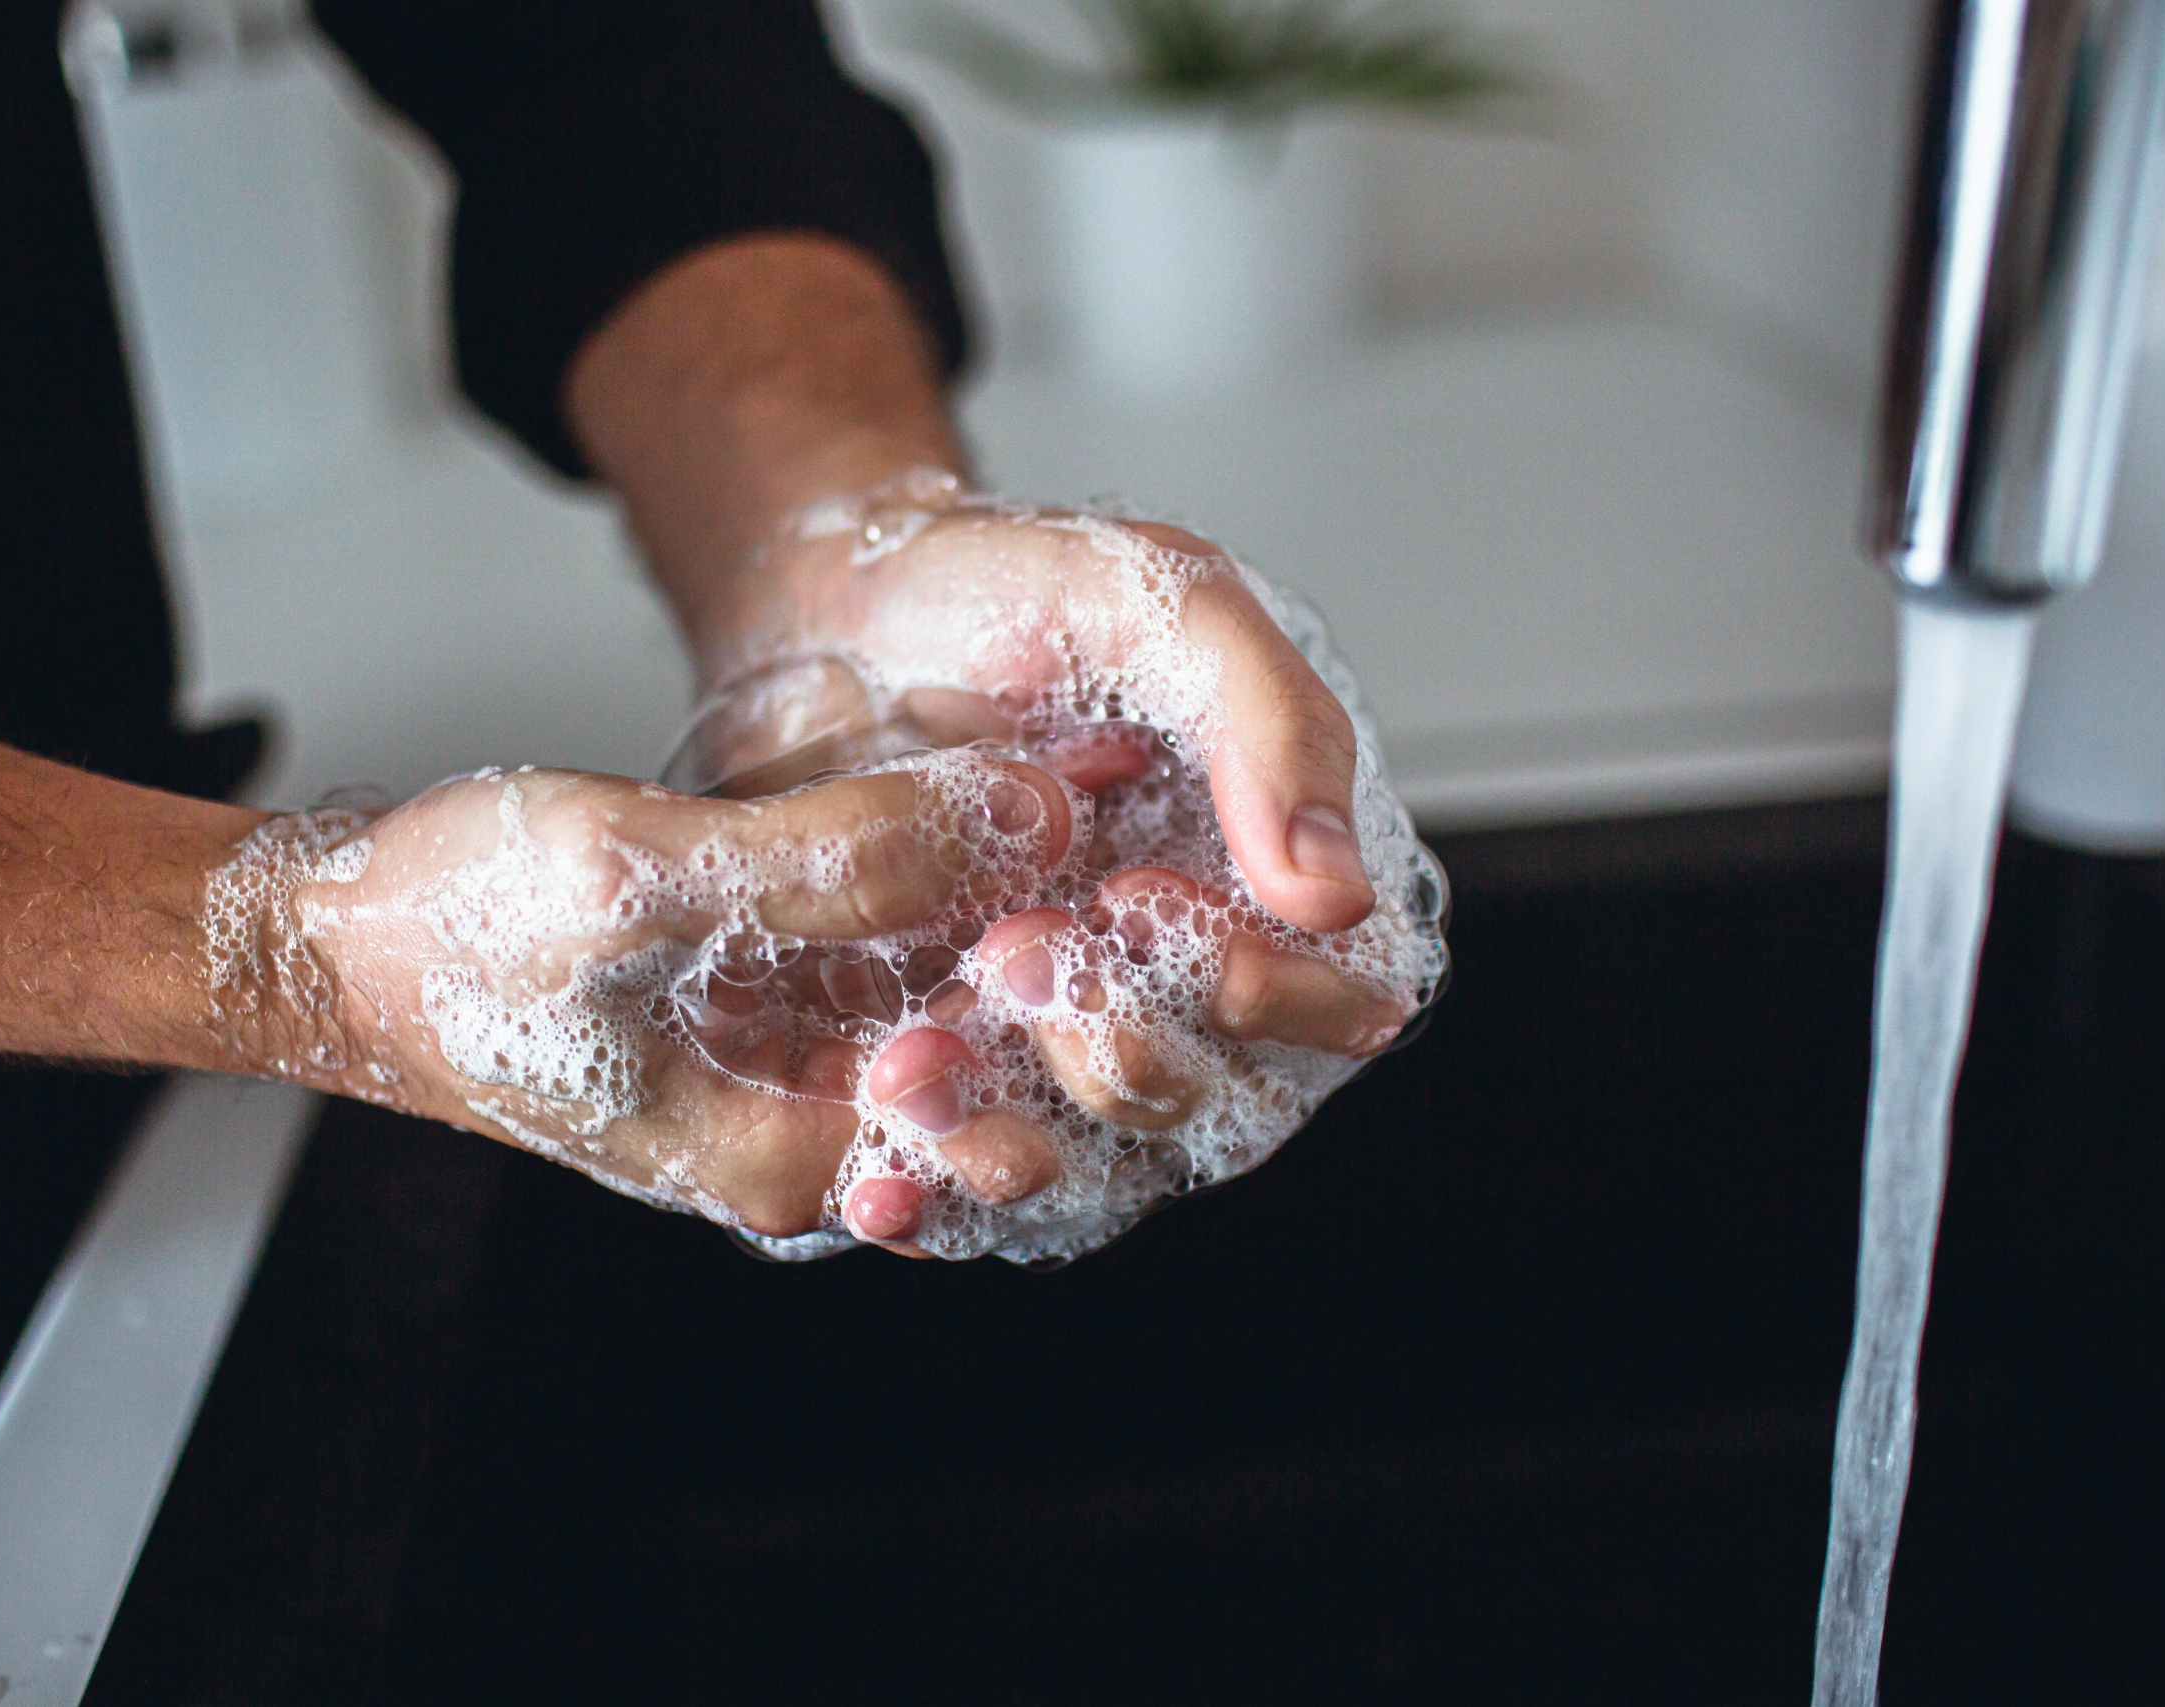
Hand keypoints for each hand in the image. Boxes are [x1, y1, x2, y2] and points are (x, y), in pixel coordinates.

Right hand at [212, 756, 1081, 1244]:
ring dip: (1044, 902)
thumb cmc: (453, 928)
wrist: (341, 936)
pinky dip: (974, 885)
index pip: (1010, 1105)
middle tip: (1165, 838)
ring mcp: (805, 1074)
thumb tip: (1025, 820)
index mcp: (789, 1154)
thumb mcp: (644, 873)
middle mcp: (817, 1134)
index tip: (1150, 884)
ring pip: (976, 1000)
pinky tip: (1028, 793)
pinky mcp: (791, 1010)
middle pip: (1015, 1069)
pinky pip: (917, 956)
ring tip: (1116, 789)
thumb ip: (839, 854)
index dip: (1096, 993)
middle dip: (1093, 956)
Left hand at [683, 474, 1431, 1253]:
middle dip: (1126, 1056)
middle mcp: (1188, 984)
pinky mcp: (962, 1077)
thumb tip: (1339, 893)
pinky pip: (970, 1184)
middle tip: (1014, 950)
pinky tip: (881, 1181)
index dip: (1265, 990)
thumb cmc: (1007, 592)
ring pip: (1099, 1169)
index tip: (1138, 899)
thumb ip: (1269, 722)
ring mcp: (1071, 1044)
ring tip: (916, 1065)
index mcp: (1273, 879)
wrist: (823, 612)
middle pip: (1222, 1108)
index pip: (1342, 1002)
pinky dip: (932, 1196)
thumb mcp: (1158, 600)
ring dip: (1019, 1146)